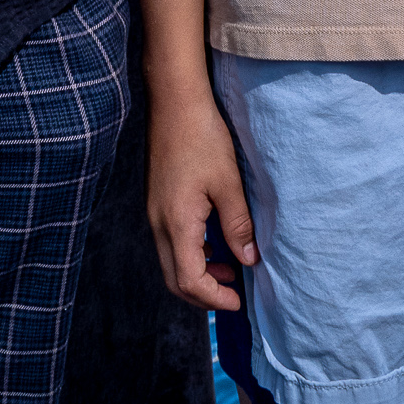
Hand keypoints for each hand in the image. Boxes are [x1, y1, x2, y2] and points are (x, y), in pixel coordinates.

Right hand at [145, 85, 255, 311]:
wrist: (174, 102)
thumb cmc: (202, 138)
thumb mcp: (228, 183)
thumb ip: (238, 225)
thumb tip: (248, 260)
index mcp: (177, 223)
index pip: (190, 280)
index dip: (214, 298)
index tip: (238, 301)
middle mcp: (159, 223)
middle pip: (175, 279)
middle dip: (203, 294)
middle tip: (233, 292)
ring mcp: (154, 212)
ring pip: (170, 262)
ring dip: (197, 274)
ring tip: (228, 267)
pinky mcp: (156, 202)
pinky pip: (169, 242)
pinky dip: (190, 254)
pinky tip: (212, 244)